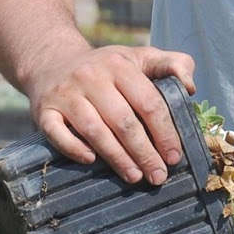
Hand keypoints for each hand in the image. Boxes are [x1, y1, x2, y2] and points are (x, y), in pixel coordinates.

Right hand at [24, 46, 194, 184]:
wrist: (52, 62)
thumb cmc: (106, 67)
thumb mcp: (140, 57)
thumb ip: (172, 64)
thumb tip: (191, 88)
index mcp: (120, 65)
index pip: (148, 103)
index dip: (164, 132)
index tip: (174, 157)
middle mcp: (90, 76)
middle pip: (123, 121)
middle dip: (144, 152)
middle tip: (158, 176)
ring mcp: (65, 93)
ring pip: (94, 130)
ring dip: (116, 157)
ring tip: (135, 177)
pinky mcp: (43, 110)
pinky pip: (57, 133)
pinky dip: (73, 148)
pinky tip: (91, 161)